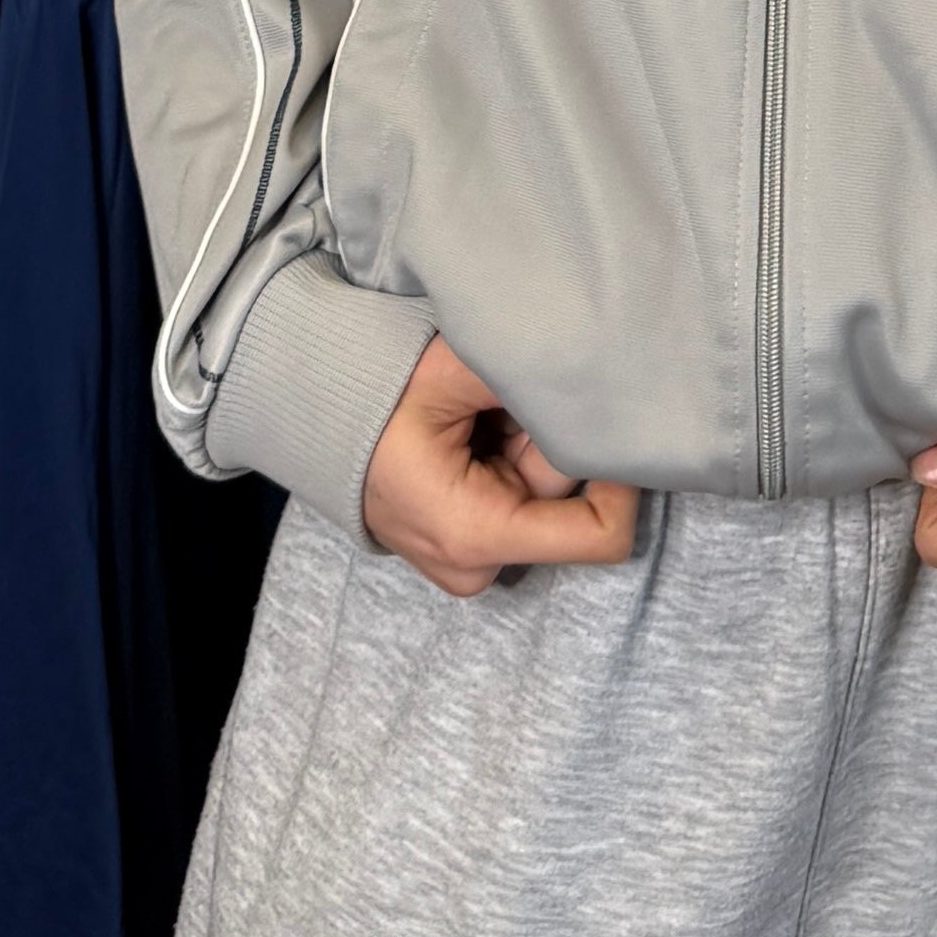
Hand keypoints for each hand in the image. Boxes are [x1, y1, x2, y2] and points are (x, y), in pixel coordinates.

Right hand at [363, 334, 638, 595]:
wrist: (316, 419)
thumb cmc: (377, 396)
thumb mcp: (453, 371)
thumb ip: (527, 377)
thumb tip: (602, 374)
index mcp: (477, 535)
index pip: (601, 535)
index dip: (621, 477)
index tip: (608, 419)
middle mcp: (479, 565)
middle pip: (569, 501)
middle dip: (554, 443)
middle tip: (506, 403)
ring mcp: (472, 561)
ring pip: (546, 493)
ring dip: (531, 445)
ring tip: (482, 415)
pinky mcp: (472, 545)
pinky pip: (522, 496)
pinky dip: (514, 458)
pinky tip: (477, 433)